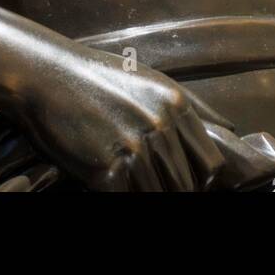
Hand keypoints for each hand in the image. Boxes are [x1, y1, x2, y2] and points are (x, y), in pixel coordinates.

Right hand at [21, 45, 272, 191]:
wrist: (46, 74)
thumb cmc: (96, 78)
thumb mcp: (150, 81)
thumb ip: (189, 108)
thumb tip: (229, 130)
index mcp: (177, 105)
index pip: (211, 165)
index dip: (199, 181)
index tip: (184, 181)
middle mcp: (162, 127)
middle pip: (189, 186)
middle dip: (174, 190)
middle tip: (149, 181)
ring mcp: (136, 149)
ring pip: (161, 197)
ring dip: (146, 194)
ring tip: (127, 181)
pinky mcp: (108, 170)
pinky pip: (129, 201)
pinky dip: (122, 196)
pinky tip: (109, 183)